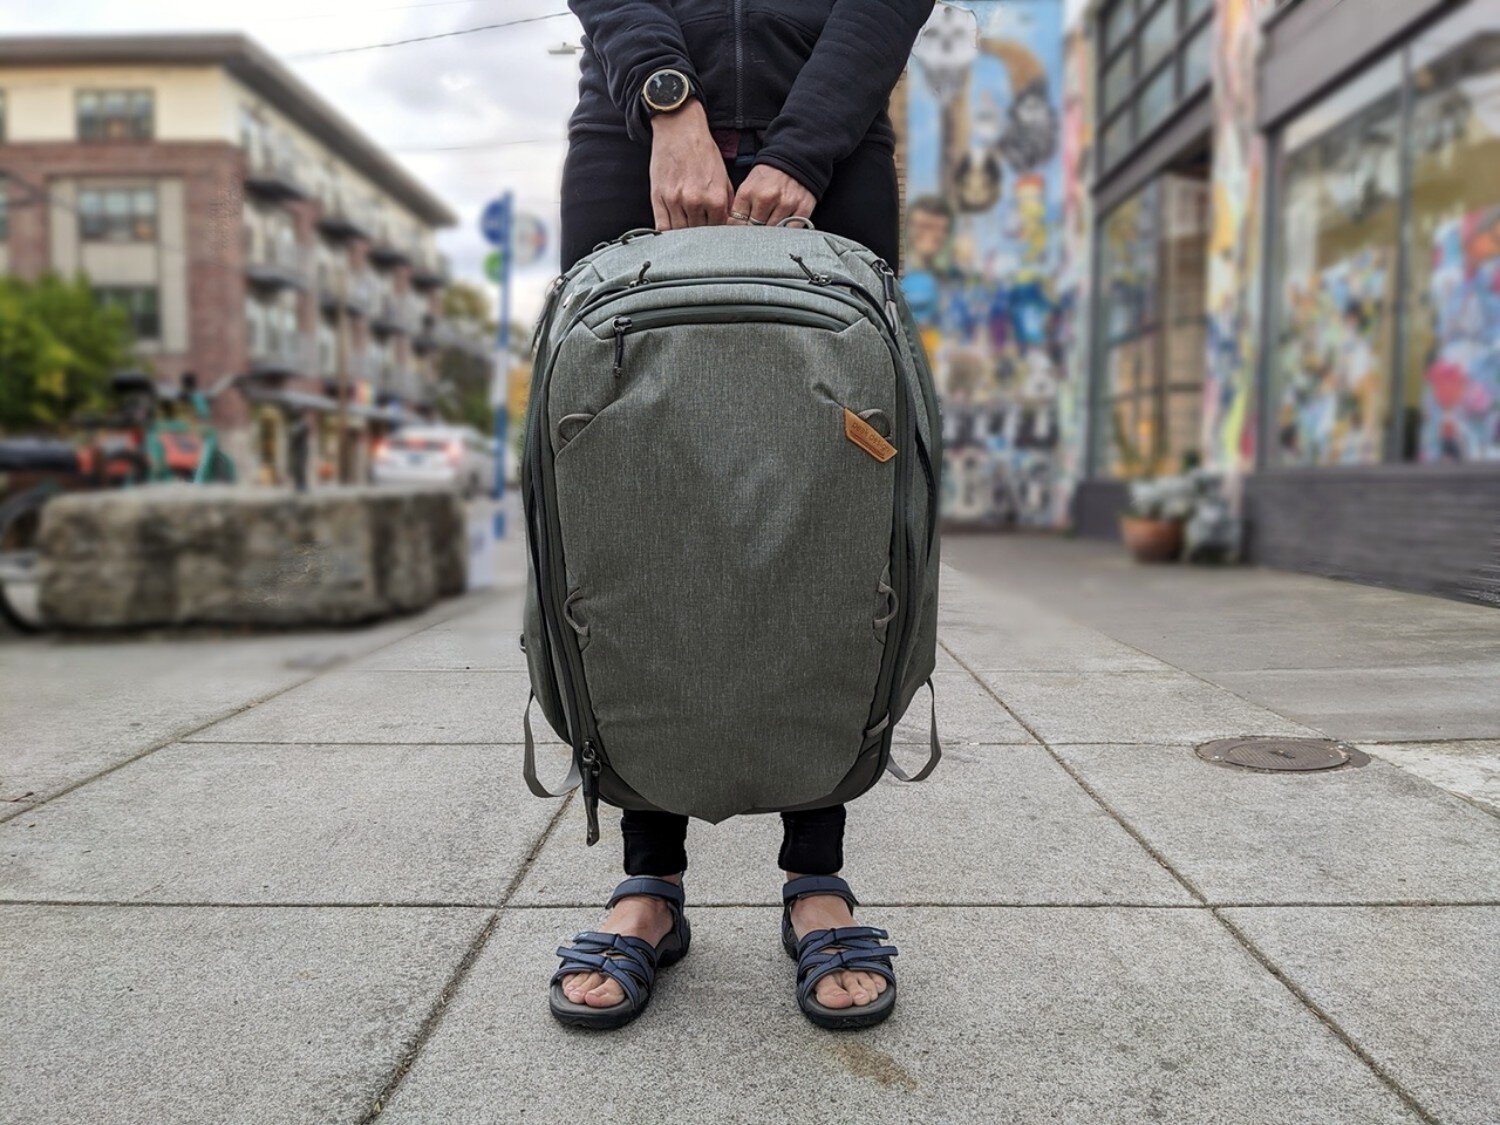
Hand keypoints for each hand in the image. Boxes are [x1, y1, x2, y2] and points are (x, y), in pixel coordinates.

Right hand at [649, 100, 732, 229]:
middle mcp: (695, 201)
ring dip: (685, 233)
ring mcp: (674, 201)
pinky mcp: (658, 198)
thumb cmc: (702, 150)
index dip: (718, 233)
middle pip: (700, 234)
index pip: (719, 229)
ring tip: (688, 229)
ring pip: (681, 232)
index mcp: (715, 197)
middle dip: (702, 234)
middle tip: (701, 231)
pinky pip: (662, 227)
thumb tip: (728, 223)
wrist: (679, 129)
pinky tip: (673, 231)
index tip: (716, 233)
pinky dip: (668, 232)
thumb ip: (726, 202)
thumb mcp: (723, 175)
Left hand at [729, 164, 815, 227]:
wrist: (794, 160)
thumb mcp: (748, 185)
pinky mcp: (802, 209)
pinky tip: (784, 222)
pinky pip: (790, 230)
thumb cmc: (769, 176)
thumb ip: (740, 207)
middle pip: (755, 229)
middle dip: (755, 229)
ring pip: (772, 232)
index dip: (739, 228)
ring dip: (771, 231)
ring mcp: (785, 204)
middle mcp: (766, 198)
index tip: (744, 227)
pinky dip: (786, 230)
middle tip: (758, 224)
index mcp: (749, 192)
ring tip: (772, 221)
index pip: (738, 222)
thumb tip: (734, 229)